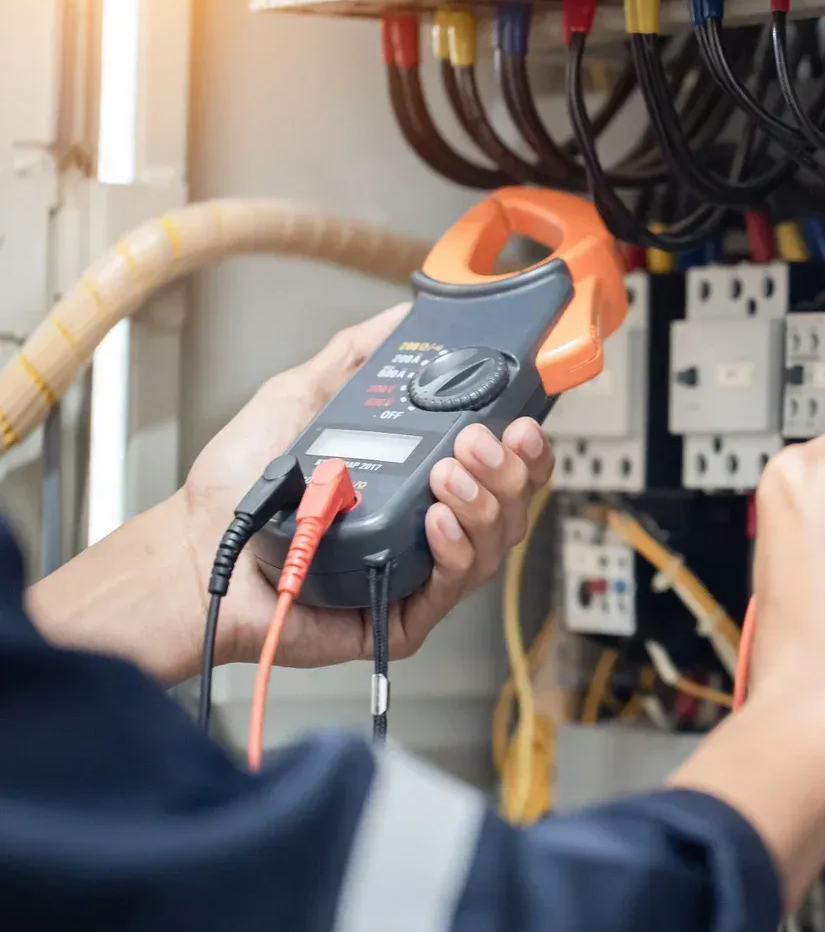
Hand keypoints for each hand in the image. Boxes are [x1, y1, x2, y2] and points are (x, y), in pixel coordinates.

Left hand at [180, 304, 552, 670]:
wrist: (195, 547)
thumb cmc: (237, 489)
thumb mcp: (300, 398)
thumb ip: (354, 356)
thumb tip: (402, 315)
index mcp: (419, 479)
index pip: (500, 466)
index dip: (523, 447)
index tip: (519, 419)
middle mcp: (428, 526)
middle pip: (511, 506)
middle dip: (508, 470)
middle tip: (477, 442)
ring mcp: (419, 573)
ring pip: (493, 546)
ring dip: (483, 505)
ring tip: (447, 476)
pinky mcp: (402, 616)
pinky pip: (452, 589)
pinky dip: (455, 552)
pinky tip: (436, 520)